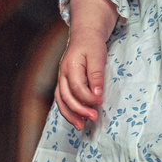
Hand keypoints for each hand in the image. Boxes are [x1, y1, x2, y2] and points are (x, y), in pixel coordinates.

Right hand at [55, 0, 117, 129]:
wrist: (84, 35)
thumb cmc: (92, 44)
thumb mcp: (98, 56)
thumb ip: (96, 75)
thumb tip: (97, 95)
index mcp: (70, 66)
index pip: (76, 87)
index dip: (88, 97)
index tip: (100, 102)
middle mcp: (62, 74)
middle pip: (66, 97)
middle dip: (79, 110)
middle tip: (93, 118)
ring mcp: (61, 79)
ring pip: (60, 100)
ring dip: (70, 115)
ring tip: (81, 126)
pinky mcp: (64, 83)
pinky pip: (62, 99)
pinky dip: (67, 110)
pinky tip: (76, 118)